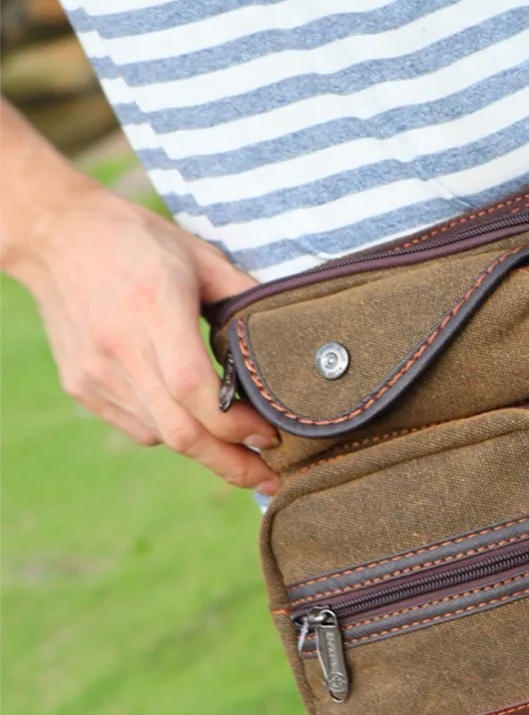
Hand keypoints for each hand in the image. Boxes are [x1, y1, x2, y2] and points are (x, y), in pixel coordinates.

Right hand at [14, 182, 279, 493]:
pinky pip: (140, 428)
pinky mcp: (82, 387)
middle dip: (231, 464)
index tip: (271, 436)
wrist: (56, 235)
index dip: (236, 424)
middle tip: (269, 479)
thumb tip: (286, 338)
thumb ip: (244, 297)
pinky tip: (194, 423)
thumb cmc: (138, 242)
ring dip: (207, 452)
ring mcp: (96, 374)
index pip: (195, 389)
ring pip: (162, 436)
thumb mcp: (200, 257)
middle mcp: (120, 349)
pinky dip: (173, 433)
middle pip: (180, 431)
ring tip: (243, 456)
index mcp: (153, 309)